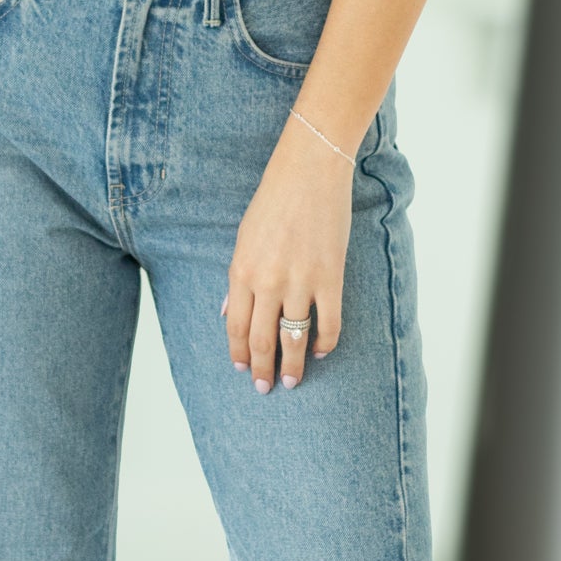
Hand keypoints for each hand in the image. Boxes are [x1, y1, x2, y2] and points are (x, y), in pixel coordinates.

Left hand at [224, 121, 352, 390]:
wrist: (309, 172)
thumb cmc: (274, 201)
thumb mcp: (244, 239)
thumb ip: (238, 280)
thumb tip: (230, 313)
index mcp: (241, 272)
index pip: (237, 327)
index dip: (240, 353)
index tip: (243, 370)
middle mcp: (268, 283)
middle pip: (263, 340)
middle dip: (262, 369)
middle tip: (265, 388)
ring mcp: (300, 282)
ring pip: (294, 339)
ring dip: (292, 366)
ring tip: (291, 381)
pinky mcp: (330, 278)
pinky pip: (328, 324)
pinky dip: (324, 344)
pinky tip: (319, 352)